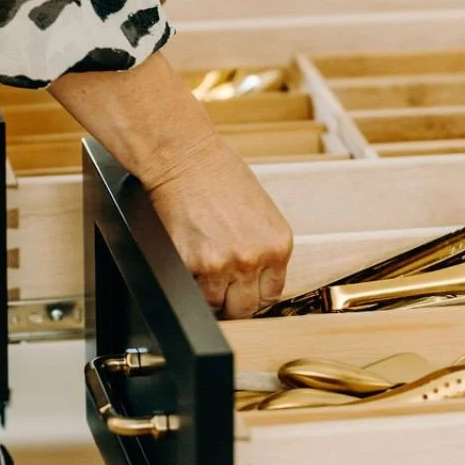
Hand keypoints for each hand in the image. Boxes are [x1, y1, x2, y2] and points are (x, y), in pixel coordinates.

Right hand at [146, 135, 293, 318]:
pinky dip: (188, 281)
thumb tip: (256, 281)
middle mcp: (254, 257)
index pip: (271, 295)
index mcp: (278, 244)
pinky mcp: (191, 264)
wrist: (185, 157)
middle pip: (246, 308)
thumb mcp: (261, 213)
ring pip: (216, 304)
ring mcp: (222, 264)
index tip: (244, 293)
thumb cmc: (219, 175)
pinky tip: (190, 257)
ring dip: (208, 293)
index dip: (254, 296)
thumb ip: (263, 249)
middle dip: (233, 302)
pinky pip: (190, 292)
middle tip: (222, 286)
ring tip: (203, 266)